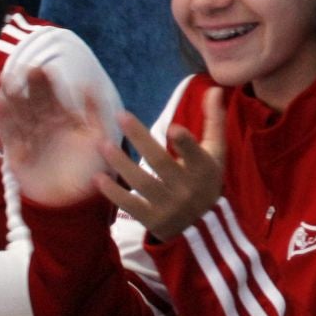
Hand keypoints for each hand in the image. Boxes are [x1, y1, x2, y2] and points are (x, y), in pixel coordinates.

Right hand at [0, 66, 113, 208]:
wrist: (79, 198)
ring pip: (15, 115)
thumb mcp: (99, 136)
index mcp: (65, 118)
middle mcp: (45, 126)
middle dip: (22, 86)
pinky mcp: (17, 156)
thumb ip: (94, 111)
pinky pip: (7, 136)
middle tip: (13, 71)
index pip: (52, 96)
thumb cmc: (92, 166)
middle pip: (31, 101)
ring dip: (5, 99)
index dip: (45, 83)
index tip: (39, 69)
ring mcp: (30, 139)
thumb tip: (88, 85)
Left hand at [97, 87, 225, 242]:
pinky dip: (114, 192)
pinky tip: (99, 177)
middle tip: (121, 116)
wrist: (202, 226)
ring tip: (103, 144)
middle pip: (161, 162)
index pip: (196, 154)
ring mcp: (168, 205)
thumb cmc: (206, 179)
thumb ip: (213, 120)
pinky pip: (131, 204)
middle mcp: (187, 187)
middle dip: (141, 138)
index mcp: (204, 168)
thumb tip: (214, 88)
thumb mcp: (215, 151)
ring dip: (122, 163)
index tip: (173, 128)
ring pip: (142, 182)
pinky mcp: (152, 219)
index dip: (186, 143)